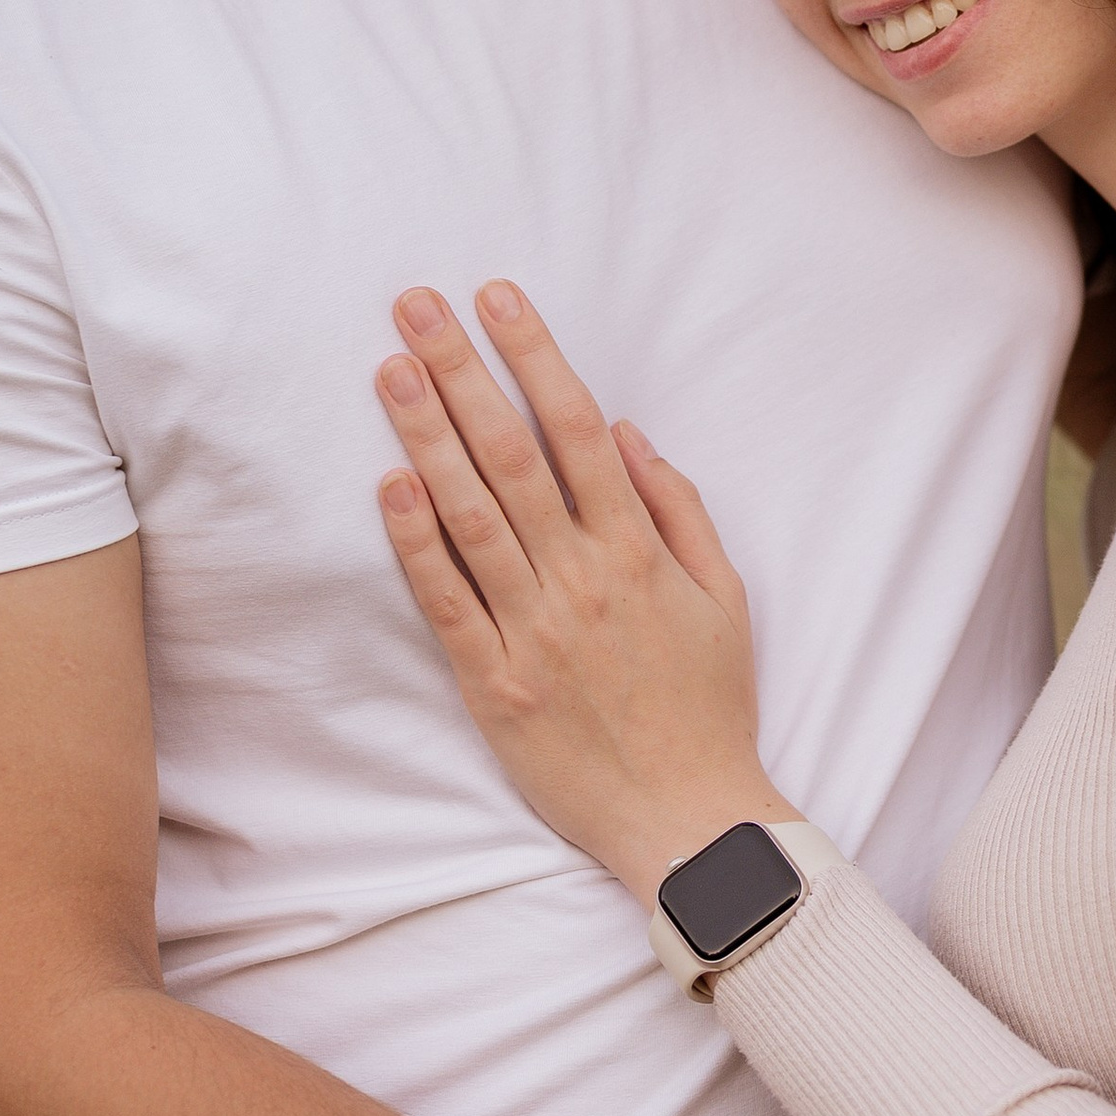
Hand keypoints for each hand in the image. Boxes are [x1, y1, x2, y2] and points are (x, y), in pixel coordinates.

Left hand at [375, 282, 769, 902]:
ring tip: (392, 369)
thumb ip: (678, 509)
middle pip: (511, 453)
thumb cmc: (709, 705)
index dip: (533, 356)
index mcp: (637, 550)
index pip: (575, 428)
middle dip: (462, 371)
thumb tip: (624, 434)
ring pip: (471, 513)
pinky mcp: (494, 682)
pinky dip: (416, 540)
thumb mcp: (725, 596)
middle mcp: (582, 577)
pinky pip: (446, 600)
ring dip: (427, 435)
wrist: (686, 818)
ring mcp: (533, 628)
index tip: (498, 298)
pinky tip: (390, 483)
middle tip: (416, 305)